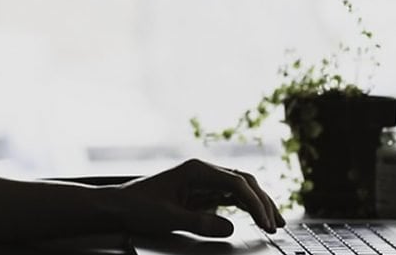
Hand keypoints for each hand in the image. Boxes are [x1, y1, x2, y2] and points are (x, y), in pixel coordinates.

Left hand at [115, 159, 284, 236]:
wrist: (119, 206)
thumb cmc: (138, 206)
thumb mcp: (168, 218)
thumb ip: (200, 222)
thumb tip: (230, 226)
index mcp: (196, 170)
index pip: (236, 182)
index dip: (255, 202)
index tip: (265, 221)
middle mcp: (203, 171)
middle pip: (244, 182)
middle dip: (263, 202)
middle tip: (276, 224)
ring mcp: (203, 181)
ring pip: (241, 189)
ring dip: (259, 204)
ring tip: (275, 222)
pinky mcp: (201, 193)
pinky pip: (230, 197)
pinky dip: (246, 208)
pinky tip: (257, 218)